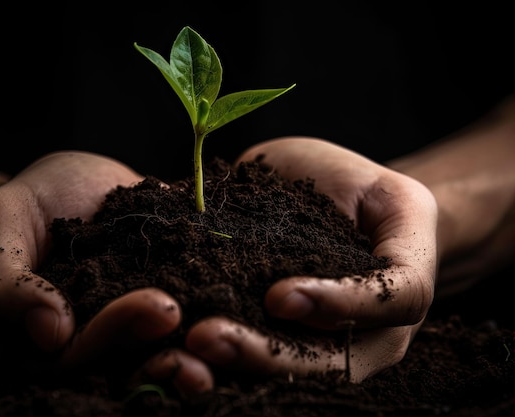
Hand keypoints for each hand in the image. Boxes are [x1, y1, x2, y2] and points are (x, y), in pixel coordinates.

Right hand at [0, 151, 213, 397]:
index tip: (158, 306)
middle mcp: (99, 340)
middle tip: (209, 321)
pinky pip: (198, 309)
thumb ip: (2, 284)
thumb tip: (50, 337)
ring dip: (202, 345)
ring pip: (168, 346)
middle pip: (132, 358)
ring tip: (234, 329)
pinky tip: (258, 300)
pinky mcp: (175, 295)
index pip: (78, 354)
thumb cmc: (26, 204)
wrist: (70, 181)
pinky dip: (223, 308)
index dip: (116, 335)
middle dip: (170, 344)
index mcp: (50, 340)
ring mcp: (139, 321)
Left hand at [183, 137, 437, 381]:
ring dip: (240, 370)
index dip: (341, 304)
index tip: (278, 297)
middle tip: (208, 338)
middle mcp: (380, 329)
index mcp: (407, 278)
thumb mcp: (364, 180)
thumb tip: (259, 239)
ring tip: (186, 355)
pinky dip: (226, 368)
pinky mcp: (299, 347)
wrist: (343, 206)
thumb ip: (339, 210)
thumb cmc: (353, 185)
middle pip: (336, 361)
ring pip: (297, 375)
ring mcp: (342, 348)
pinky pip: (268, 367)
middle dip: (270, 355)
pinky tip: (179, 360)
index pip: (395, 300)